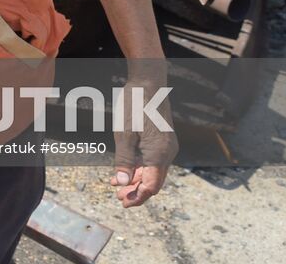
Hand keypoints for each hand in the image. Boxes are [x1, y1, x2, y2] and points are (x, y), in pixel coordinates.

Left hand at [109, 76, 177, 207]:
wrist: (148, 82)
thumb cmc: (134, 105)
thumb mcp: (124, 133)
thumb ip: (124, 160)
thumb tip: (123, 184)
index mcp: (159, 153)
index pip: (152, 186)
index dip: (138, 197)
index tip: (123, 202)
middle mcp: (167, 153)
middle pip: (153, 181)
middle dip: (136, 192)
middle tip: (118, 197)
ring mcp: (166, 147)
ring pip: (152, 172)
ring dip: (136, 181)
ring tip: (117, 187)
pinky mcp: (162, 141)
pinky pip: (152, 161)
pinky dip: (139, 168)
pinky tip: (125, 171)